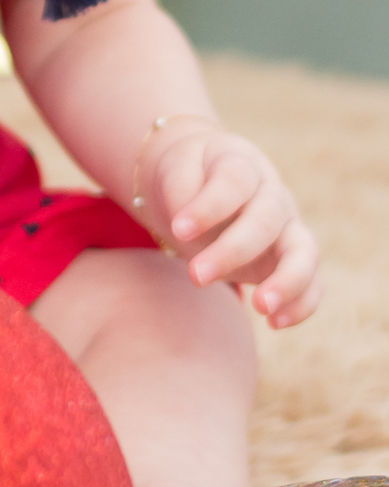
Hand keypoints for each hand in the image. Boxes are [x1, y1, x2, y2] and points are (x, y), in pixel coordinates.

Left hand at [141, 123, 320, 329]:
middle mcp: (271, 194)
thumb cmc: (187, 176)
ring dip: (286, 281)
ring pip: (303, 252)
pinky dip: (302, 304)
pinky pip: (312, 282)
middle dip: (232, 251)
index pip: (235, 181)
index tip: (179, 229)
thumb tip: (188, 227)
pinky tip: (274, 323)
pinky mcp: (290, 260)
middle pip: (266, 220)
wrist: (201, 182)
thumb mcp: (174, 169)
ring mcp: (286, 227)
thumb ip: (179, 189)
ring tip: (261, 308)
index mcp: (240, 163)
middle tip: (195, 276)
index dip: (209, 206)